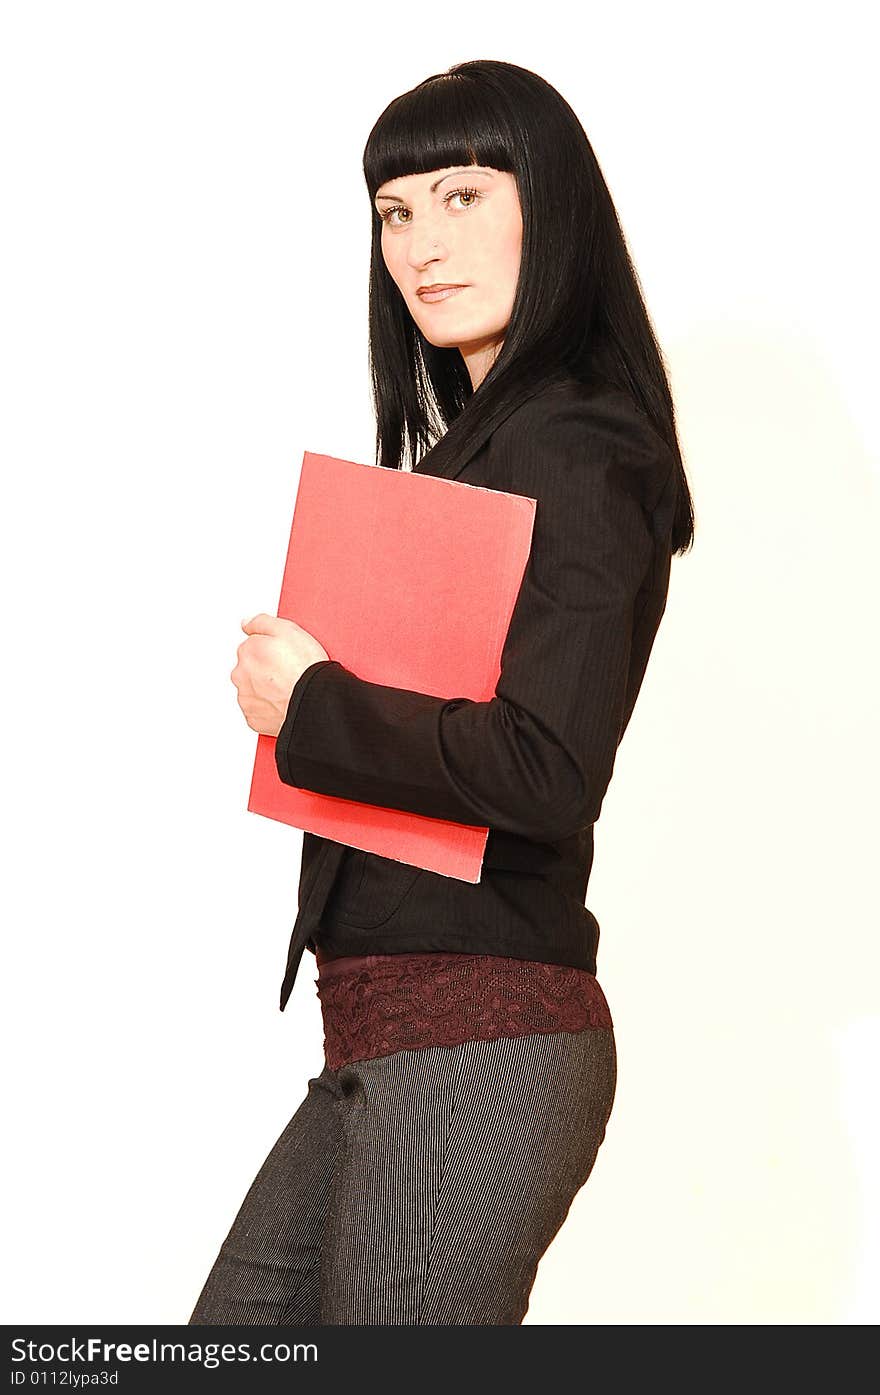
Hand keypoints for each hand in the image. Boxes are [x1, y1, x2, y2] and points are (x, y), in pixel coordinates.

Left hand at [231, 613, 329, 737]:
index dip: (271, 650)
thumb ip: (261, 622)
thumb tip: (246, 623)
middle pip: (251, 668)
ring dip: (266, 689)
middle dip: (265, 670)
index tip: (284, 656)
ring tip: (288, 689)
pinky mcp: (253, 718)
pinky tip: (284, 702)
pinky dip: (269, 708)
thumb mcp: (288, 629)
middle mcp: (240, 674)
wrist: (314, 701)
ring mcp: (246, 698)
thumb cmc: (304, 668)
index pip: (253, 646)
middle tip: (288, 673)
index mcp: (247, 651)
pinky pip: (258, 710)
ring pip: (253, 690)